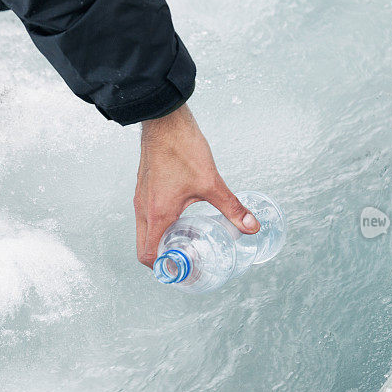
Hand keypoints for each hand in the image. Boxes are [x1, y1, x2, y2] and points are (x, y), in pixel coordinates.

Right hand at [134, 104, 259, 267]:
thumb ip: (232, 208)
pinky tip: (180, 220)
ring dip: (160, 242)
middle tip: (185, 263)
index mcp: (157, 214)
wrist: (164, 120)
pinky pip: (146, 216)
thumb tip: (250, 226)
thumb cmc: (181, 147)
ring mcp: (140, 198)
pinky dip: (158, 226)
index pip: (149, 255)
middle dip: (163, 260)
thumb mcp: (211, 182)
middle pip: (144, 248)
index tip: (183, 271)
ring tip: (184, 244)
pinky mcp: (144, 188)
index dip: (165, 269)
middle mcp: (144, 209)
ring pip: (144, 232)